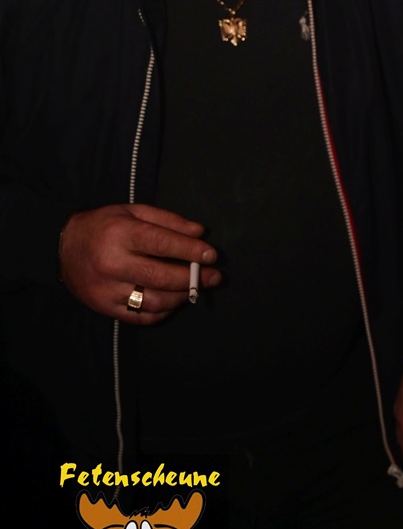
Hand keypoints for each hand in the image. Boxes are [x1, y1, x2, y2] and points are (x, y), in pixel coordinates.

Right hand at [59, 203, 219, 324]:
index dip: (191, 250)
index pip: (163, 244)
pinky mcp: (105, 307)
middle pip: (161, 276)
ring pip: (154, 301)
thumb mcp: (133, 212)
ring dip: (181, 297)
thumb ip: (167, 220)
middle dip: (193, 278)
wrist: (62, 248)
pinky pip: (140, 316)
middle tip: (214, 277)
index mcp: (121, 234)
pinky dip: (162, 312)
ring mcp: (108, 289)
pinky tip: (174, 302)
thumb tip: (200, 233)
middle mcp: (113, 263)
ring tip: (196, 289)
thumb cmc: (103, 225)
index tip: (212, 255)